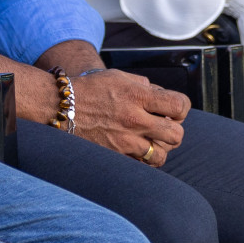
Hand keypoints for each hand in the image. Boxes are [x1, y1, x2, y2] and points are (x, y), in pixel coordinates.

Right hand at [71, 69, 189, 166]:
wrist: (62, 106)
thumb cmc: (91, 89)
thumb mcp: (119, 76)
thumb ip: (144, 86)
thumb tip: (161, 96)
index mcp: (137, 96)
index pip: (179, 106)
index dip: (181, 108)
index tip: (173, 109)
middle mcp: (134, 119)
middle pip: (176, 135)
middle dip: (174, 130)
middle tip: (163, 126)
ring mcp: (124, 140)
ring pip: (161, 155)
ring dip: (160, 148)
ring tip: (151, 140)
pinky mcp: (115, 155)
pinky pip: (141, 165)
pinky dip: (144, 159)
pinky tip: (138, 149)